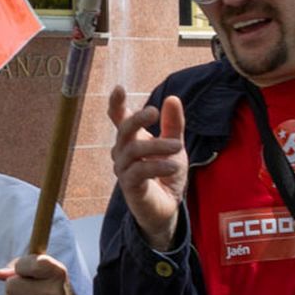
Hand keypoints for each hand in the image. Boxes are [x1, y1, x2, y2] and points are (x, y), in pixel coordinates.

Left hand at [0, 253, 79, 294]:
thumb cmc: (50, 287)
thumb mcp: (43, 270)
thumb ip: (20, 265)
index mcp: (57, 273)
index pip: (29, 263)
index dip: (21, 266)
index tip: (24, 269)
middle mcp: (54, 292)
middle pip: (11, 284)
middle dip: (14, 285)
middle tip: (28, 288)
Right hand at [108, 87, 186, 249]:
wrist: (167, 206)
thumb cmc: (166, 173)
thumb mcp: (175, 146)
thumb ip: (173, 125)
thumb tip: (172, 98)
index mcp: (133, 138)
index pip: (119, 118)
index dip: (116, 104)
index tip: (119, 88)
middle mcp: (123, 151)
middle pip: (123, 129)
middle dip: (137, 118)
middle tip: (154, 111)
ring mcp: (124, 169)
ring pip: (133, 149)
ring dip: (157, 145)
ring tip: (178, 147)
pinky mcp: (129, 186)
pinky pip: (139, 171)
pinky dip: (157, 165)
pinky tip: (173, 165)